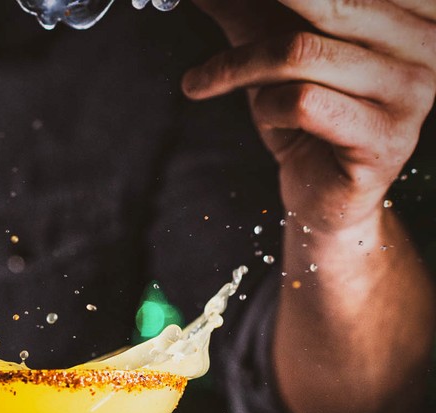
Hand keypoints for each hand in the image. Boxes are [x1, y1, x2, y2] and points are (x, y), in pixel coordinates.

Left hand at [182, 1, 435, 237]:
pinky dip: (267, 106)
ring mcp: (412, 90)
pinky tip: (265, 117)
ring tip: (212, 80)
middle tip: (196, 10)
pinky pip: (305, 103)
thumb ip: (253, 4)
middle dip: (253, 21)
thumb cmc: (306, 112)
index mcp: (414, 5)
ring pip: (303, 53)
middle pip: (324, 2)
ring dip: (241, 67)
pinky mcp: (385, 139)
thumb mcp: (275, 39)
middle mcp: (425, 38)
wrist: (323, 196)